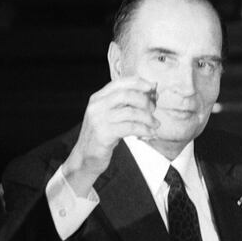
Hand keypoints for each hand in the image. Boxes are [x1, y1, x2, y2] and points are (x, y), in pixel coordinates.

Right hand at [63, 78, 158, 194]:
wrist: (86, 157)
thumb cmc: (103, 135)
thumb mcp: (112, 115)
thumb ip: (127, 103)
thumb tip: (153, 92)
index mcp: (98, 98)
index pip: (120, 82)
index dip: (139, 83)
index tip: (153, 87)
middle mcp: (97, 106)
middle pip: (127, 95)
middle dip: (145, 101)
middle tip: (154, 109)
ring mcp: (99, 120)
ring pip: (131, 112)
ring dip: (148, 118)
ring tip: (155, 124)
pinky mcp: (103, 134)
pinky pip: (130, 128)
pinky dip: (144, 129)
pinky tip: (151, 133)